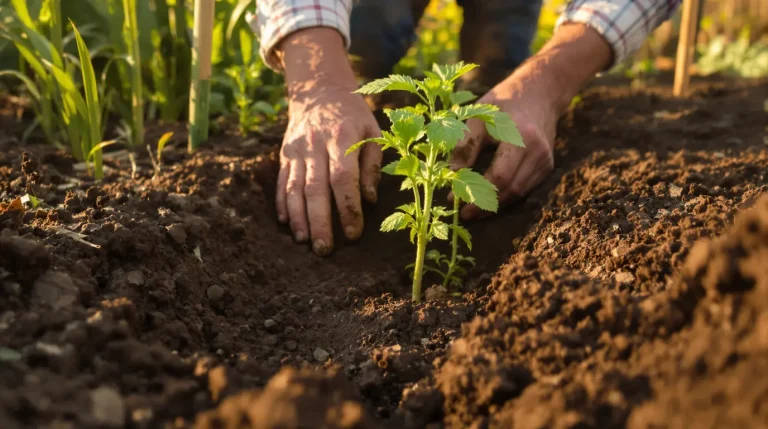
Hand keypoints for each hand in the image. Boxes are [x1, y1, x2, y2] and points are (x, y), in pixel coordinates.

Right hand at [276, 28, 382, 255]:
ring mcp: (296, 149)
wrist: (318, 88)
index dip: (348, 208)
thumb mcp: (372, 132)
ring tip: (305, 241)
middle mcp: (315, 144)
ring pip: (295, 188)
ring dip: (299, 217)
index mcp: (341, 138)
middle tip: (325, 250)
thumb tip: (369, 200)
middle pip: (315, 188)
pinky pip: (281, 181)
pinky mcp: (284, 153)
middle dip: (320, 221)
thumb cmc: (353, 115)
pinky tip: (287, 223)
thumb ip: (372, 165)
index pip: (343, 178)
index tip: (353, 233)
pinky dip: (282, 203)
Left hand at [451, 23, 612, 219]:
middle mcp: (538, 152)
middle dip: (485, 205)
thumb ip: (464, 146)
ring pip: (519, 193)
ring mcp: (546, 160)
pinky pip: (526, 189)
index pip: (500, 177)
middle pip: (510, 190)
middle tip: (464, 213)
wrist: (539, 92)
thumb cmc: (502, 103)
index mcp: (521, 137)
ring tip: (473, 211)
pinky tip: (490, 200)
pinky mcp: (547, 165)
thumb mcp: (478, 117)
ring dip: (496, 205)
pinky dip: (507, 197)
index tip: (456, 201)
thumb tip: (450, 176)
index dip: (477, 193)